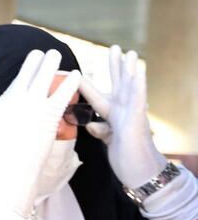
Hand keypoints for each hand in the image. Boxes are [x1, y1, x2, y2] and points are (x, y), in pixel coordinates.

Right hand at [0, 49, 80, 216]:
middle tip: (48, 52)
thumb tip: (3, 106)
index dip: (27, 66)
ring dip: (52, 64)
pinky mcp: (48, 116)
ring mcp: (34, 106)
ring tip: (58, 55)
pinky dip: (69, 82)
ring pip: (45, 77)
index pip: (17, 79)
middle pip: (30, 73)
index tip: (32, 57)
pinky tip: (77, 75)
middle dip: (40, 60)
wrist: (6, 171)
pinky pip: (62, 94)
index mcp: (2, 103)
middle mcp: (17, 99)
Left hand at [78, 45, 165, 188]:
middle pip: (118, 84)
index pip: (98, 97)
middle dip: (115, 67)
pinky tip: (139, 70)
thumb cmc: (125, 157)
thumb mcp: (109, 139)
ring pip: (130, 87)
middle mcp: (124, 112)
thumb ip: (101, 129)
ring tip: (130, 52)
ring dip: (129, 69)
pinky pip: (139, 98)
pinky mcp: (137, 120)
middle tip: (114, 47)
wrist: (141, 172)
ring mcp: (132, 114)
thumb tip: (90, 124)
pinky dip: (138, 83)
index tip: (78, 72)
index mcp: (113, 116)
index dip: (88, 85)